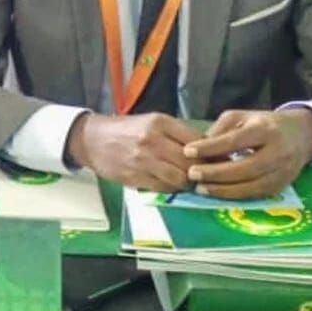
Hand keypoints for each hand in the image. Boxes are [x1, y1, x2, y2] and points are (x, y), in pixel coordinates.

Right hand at [66, 113, 203, 192]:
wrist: (92, 140)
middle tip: (208, 174)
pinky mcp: (135, 177)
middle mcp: (152, 140)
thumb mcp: (152, 122)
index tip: (219, 159)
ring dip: (188, 183)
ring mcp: (143, 161)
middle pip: (190, 162)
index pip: (196, 141)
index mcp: (160, 123)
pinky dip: (172, 188)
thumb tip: (208, 148)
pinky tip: (172, 184)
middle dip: (202, 171)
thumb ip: (177, 133)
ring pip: (179, 178)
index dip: (211, 153)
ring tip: (191, 182)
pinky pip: (163, 187)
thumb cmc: (126, 130)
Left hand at [182, 109, 311, 198]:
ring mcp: (282, 172)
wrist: (301, 135)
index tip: (188, 151)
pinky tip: (217, 193)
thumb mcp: (242, 117)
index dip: (211, 147)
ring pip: (251, 185)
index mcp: (266, 129)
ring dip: (223, 189)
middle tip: (192, 174)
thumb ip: (220, 130)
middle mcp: (278, 152)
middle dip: (216, 173)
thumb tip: (199, 148)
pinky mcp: (281, 186)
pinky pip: (256, 194)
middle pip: (245, 167)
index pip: (235, 140)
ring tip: (200, 188)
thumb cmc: (263, 123)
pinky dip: (235, 196)